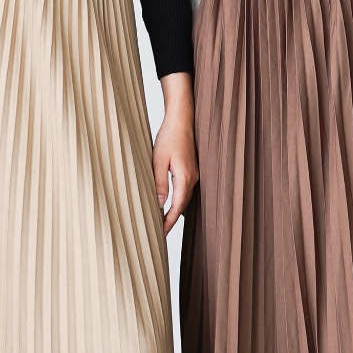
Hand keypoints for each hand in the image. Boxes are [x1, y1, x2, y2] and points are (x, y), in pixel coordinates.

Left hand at [153, 72, 197, 235]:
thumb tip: (158, 204)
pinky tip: (171, 203)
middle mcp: (192, 179)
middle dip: (171, 220)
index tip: (161, 233)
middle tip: (160, 232)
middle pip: (182, 206)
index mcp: (184, 178)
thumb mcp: (158, 161)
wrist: (182, 119)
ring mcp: (194, 174)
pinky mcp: (192, 170)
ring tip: (163, 221)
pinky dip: (178, 200)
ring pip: (185, 199)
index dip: (169, 222)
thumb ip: (159, 183)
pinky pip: (185, 190)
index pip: (177, 208)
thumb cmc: (170, 136)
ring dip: (175, 210)